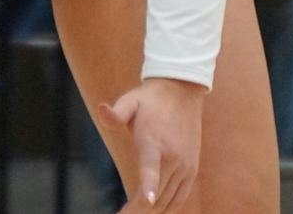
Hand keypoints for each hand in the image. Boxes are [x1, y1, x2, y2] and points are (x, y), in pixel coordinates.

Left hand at [99, 77, 206, 212]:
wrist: (182, 91)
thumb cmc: (150, 99)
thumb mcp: (131, 101)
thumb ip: (116, 112)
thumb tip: (102, 109)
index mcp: (154, 140)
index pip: (151, 167)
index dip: (149, 185)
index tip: (146, 201)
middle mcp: (173, 156)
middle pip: (157, 194)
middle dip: (138, 211)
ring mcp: (184, 166)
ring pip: (167, 201)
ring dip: (150, 213)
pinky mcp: (191, 169)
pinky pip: (180, 198)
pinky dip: (167, 209)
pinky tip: (152, 212)